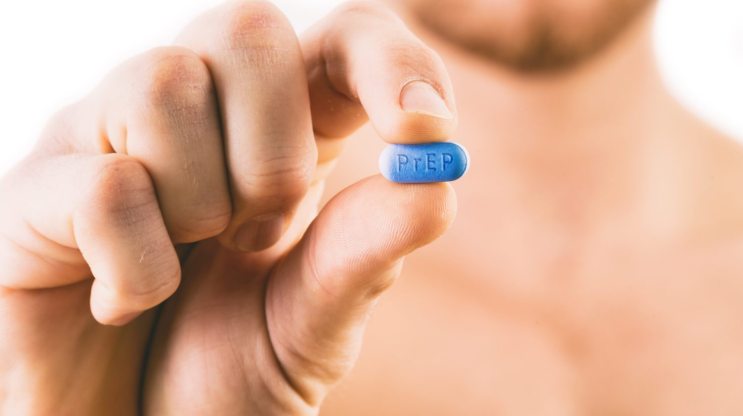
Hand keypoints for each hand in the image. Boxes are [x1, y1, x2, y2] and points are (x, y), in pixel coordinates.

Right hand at [0, 1, 456, 413]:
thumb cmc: (227, 374)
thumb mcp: (316, 318)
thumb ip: (370, 252)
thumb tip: (437, 179)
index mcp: (280, 131)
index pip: (343, 37)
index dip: (388, 61)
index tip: (426, 126)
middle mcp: (192, 113)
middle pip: (247, 28)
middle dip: (276, 152)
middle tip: (260, 235)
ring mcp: (106, 139)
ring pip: (164, 82)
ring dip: (203, 203)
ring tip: (189, 265)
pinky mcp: (36, 191)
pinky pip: (106, 186)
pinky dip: (140, 268)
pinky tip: (123, 302)